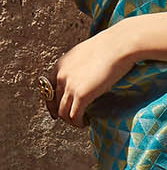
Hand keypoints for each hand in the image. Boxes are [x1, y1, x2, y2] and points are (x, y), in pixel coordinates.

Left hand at [43, 12, 166, 126]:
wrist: (116, 47)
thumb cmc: (106, 49)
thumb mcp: (84, 55)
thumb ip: (78, 67)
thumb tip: (84, 77)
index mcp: (60, 66)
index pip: (48, 90)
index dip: (52, 104)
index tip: (58, 113)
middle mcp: (61, 76)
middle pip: (55, 104)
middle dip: (63, 114)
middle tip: (75, 119)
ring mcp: (70, 86)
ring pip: (63, 113)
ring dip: (71, 121)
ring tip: (82, 122)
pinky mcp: (82, 95)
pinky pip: (75, 116)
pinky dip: (79, 123)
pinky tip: (87, 122)